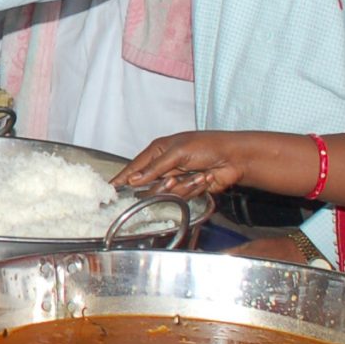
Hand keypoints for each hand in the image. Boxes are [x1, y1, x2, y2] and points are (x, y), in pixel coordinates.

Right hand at [116, 131, 264, 195]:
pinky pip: (182, 197)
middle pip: (149, 185)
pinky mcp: (188, 189)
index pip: (134, 168)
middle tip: (174, 180)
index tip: (111, 189)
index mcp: (158, 151)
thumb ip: (155, 168)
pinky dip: (194, 188)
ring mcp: (176, 178)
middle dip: (163, 185)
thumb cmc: (208, 146)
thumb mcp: (178, 152)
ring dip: (184, 186)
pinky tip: (205, 178)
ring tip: (199, 174)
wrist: (234, 159)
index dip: (123, 179)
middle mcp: (164, 166)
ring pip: (166, 194)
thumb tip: (134, 179)